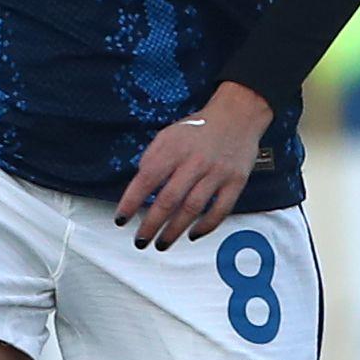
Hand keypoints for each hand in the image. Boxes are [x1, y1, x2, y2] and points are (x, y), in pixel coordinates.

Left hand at [117, 83, 271, 249]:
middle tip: (140, 240)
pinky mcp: (236, 181)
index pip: (147, 178)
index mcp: (174, 148)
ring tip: (162, 243)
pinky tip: (192, 234)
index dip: (131, 202)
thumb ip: (152, 158)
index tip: (121, 219)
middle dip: (151, 224)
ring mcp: (217, 173)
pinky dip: (206, 226)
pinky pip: (220, 210)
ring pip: (193, 208)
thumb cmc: (199, 129)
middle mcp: (195, 161)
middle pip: (169, 199)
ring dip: (174, 230)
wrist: (238, 116)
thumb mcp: (169, 134)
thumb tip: (140, 187)